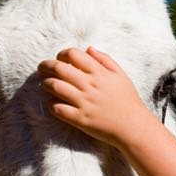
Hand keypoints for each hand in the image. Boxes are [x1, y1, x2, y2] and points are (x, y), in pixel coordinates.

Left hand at [38, 47, 152, 147]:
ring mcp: (84, 102)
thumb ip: (105, 60)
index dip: (62, 54)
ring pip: (55, 87)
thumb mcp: (121, 76)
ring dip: (46, 84)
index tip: (60, 58)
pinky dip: (51, 104)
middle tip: (42, 68)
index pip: (74, 54)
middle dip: (46, 66)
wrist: (133, 127)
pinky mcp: (80, 119)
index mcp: (100, 73)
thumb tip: (88, 49)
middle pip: (59, 68)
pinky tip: (53, 103)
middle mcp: (90, 86)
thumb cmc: (128, 100)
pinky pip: (57, 109)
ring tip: (46, 84)